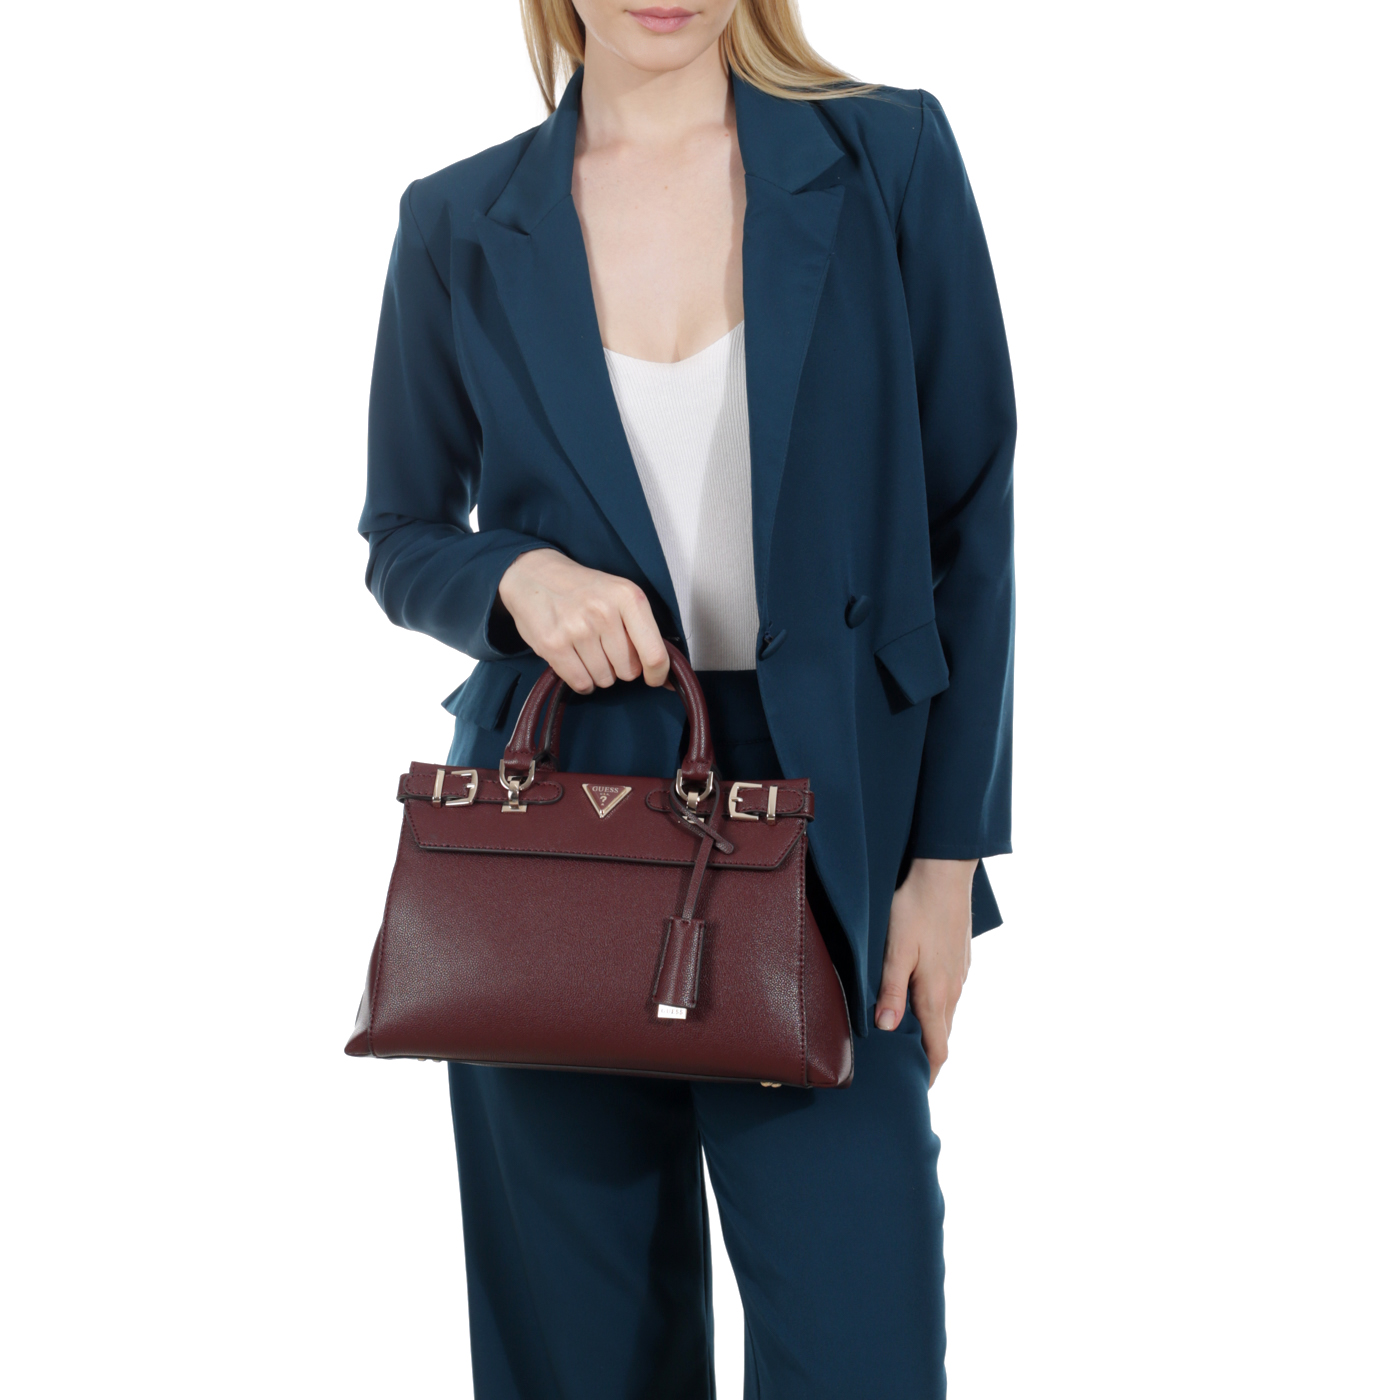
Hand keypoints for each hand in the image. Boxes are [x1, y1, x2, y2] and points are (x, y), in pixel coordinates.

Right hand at [497, 548, 669, 692]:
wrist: (533, 574)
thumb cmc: (582, 589)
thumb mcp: (619, 594)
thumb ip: (643, 630)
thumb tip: (666, 677)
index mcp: (628, 596)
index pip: (654, 653)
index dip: (658, 674)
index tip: (654, 678)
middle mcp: (604, 611)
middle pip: (628, 671)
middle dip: (620, 667)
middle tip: (605, 647)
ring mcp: (577, 628)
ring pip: (605, 679)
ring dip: (598, 673)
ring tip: (587, 650)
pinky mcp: (554, 644)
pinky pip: (581, 682)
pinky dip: (581, 680)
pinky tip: (575, 661)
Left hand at [875, 858, 975, 1085]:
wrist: (945, 874)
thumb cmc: (915, 909)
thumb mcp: (896, 950)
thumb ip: (892, 991)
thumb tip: (888, 1029)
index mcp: (936, 994)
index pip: (938, 1049)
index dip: (928, 1074)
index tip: (916, 1090)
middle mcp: (953, 990)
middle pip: (943, 1036)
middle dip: (927, 1058)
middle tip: (906, 1071)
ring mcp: (960, 975)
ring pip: (947, 1014)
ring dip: (931, 1032)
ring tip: (908, 1041)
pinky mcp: (961, 960)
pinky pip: (950, 995)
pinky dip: (936, 1009)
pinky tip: (919, 1001)